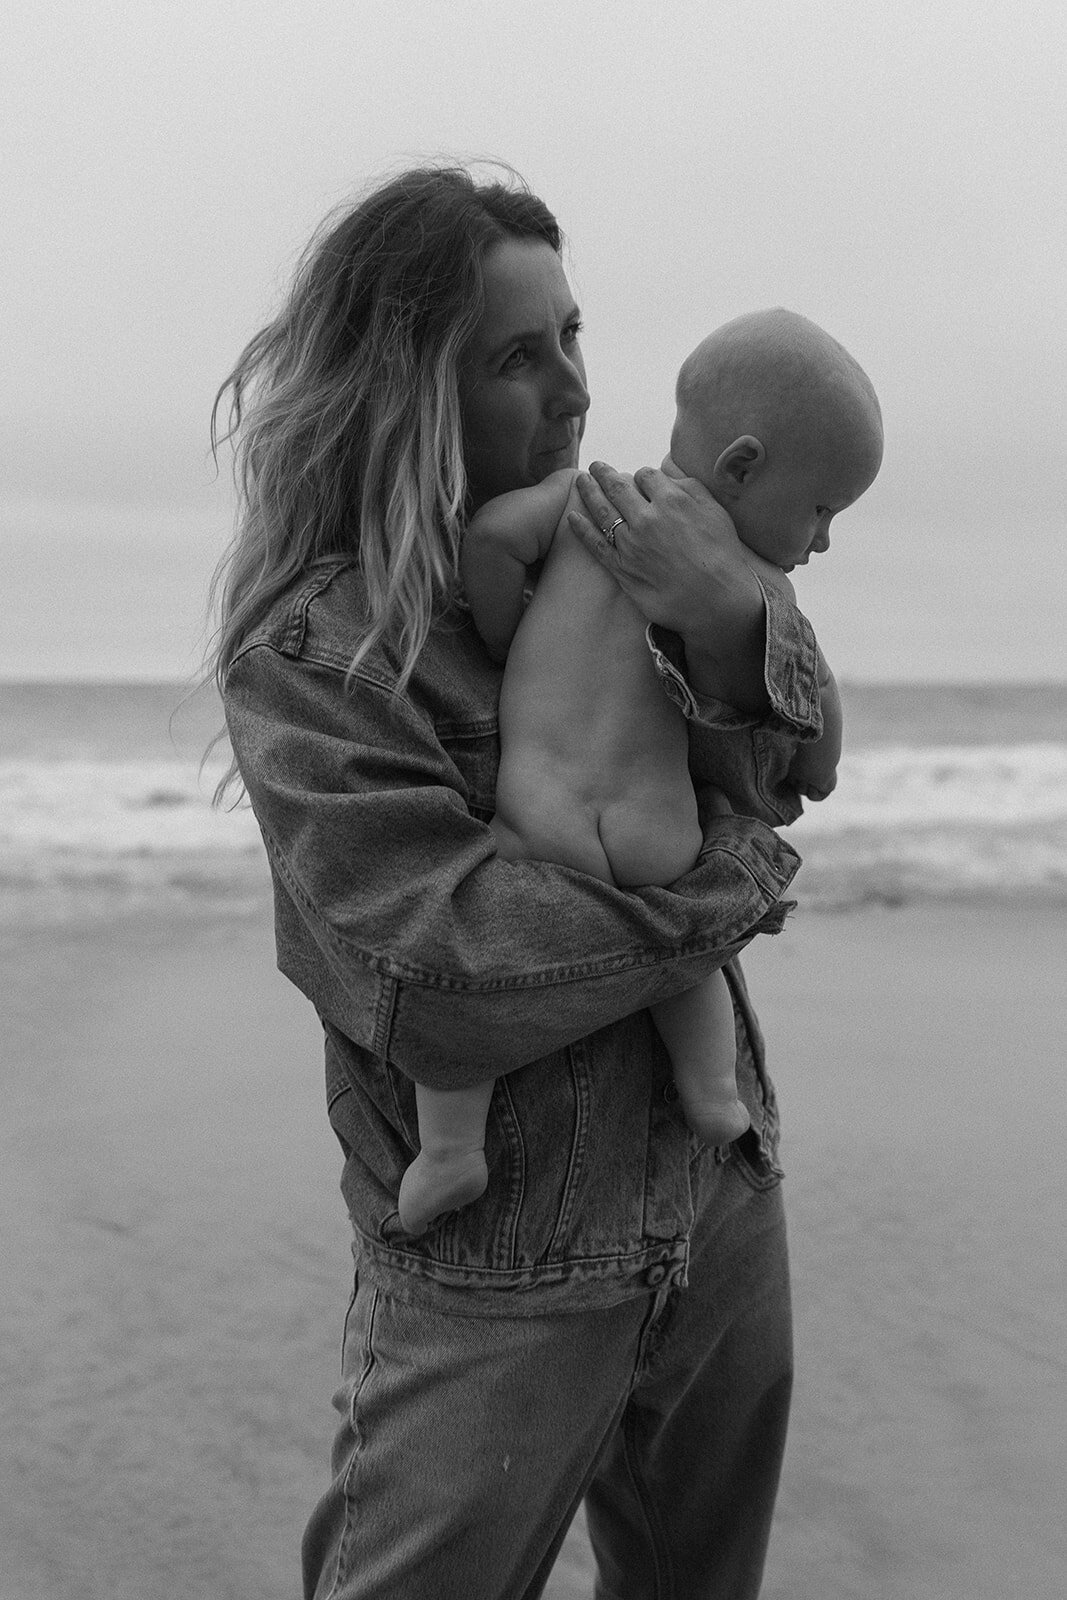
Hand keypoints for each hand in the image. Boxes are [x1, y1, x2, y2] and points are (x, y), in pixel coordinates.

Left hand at [569, 461, 770, 711]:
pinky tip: (571, 518)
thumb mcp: (716, 512)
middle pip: (617, 488)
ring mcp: (631, 544)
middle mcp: (647, 518)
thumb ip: (691, 488)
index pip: (646, 476)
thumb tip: (668, 476)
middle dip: (604, 474)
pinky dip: (581, 530)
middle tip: (595, 466)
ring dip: (588, 493)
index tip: (641, 481)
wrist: (716, 600)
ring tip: (580, 481)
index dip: (642, 477)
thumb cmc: (721, 556)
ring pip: (602, 511)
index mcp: (672, 500)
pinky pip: (596, 545)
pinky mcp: (622, 568)